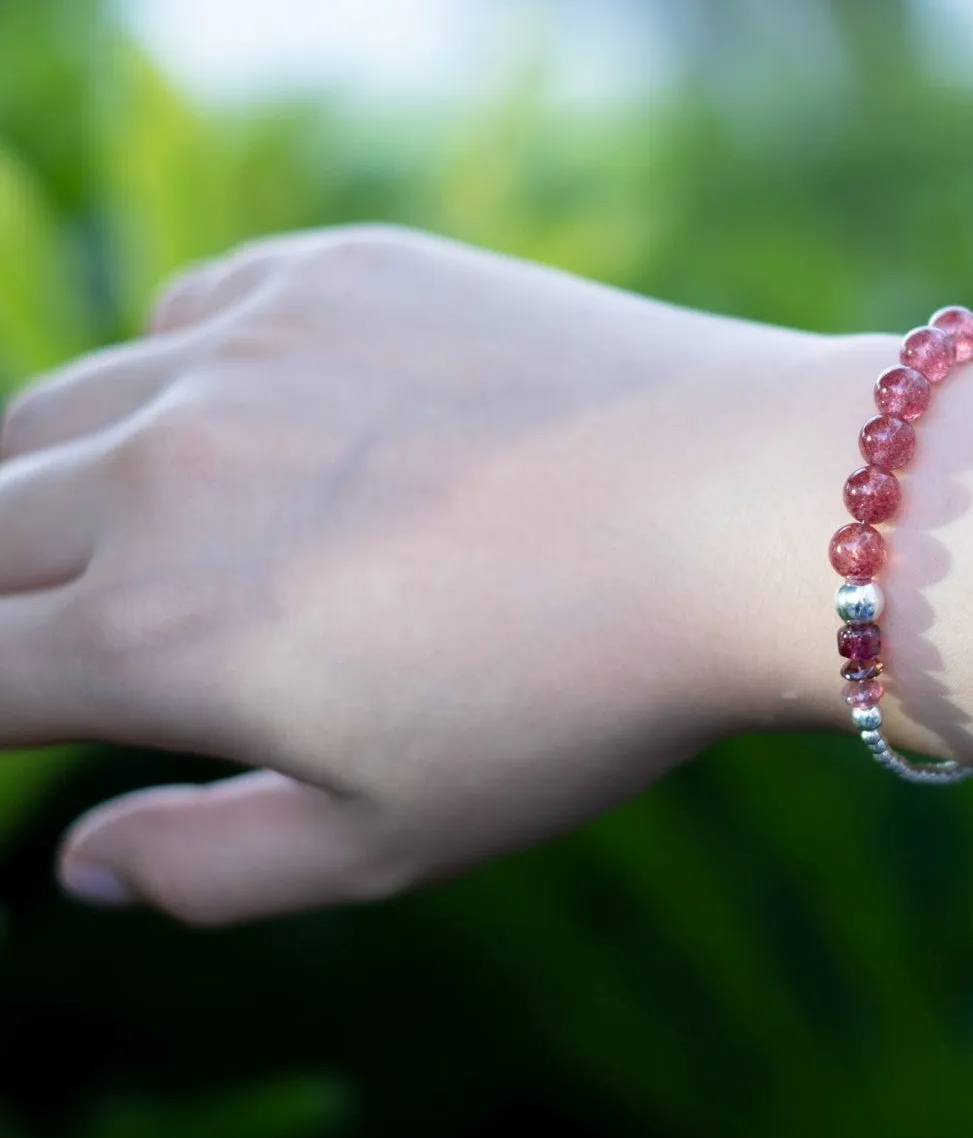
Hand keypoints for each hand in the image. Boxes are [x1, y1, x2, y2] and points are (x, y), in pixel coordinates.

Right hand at [0, 226, 831, 924]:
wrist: (734, 512)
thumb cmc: (580, 699)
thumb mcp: (394, 840)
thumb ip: (209, 868)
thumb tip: (79, 864)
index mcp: (161, 633)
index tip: (36, 704)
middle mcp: (167, 471)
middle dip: (0, 590)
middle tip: (63, 622)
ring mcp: (250, 346)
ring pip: (58, 410)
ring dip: (56, 479)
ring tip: (132, 525)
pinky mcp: (334, 269)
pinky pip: (188, 310)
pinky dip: (176, 372)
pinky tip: (247, 417)